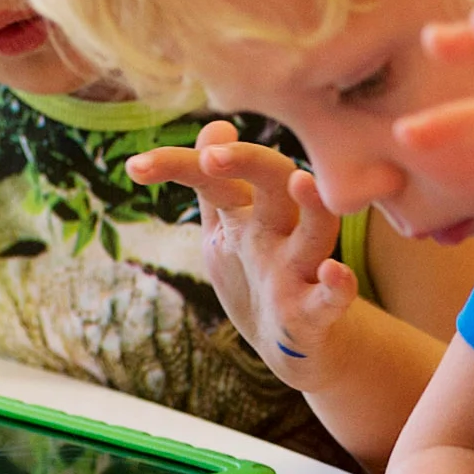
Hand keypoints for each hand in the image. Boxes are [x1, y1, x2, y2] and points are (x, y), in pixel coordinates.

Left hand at [126, 120, 354, 390]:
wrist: (292, 346)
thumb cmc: (256, 279)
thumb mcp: (227, 233)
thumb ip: (214, 184)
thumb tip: (215, 127)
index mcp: (252, 211)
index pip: (216, 176)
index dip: (178, 165)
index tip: (135, 166)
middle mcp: (279, 232)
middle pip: (274, 182)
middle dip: (249, 162)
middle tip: (213, 155)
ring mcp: (300, 270)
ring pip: (315, 232)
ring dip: (311, 208)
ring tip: (301, 181)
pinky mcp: (315, 315)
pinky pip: (331, 299)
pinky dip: (338, 286)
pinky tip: (334, 272)